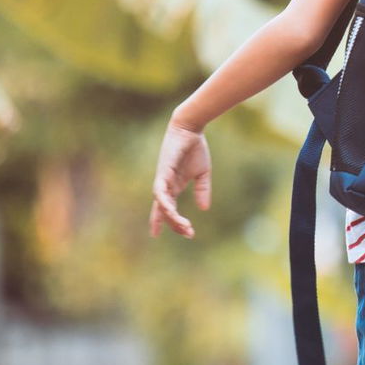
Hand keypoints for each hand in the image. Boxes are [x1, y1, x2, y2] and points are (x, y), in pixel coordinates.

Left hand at [150, 123, 211, 239]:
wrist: (190, 129)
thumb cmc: (195, 148)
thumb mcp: (202, 173)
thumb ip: (202, 190)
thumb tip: (204, 208)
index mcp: (174, 187)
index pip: (168, 209)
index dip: (168, 223)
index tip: (175, 235)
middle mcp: (165, 186)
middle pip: (165, 211)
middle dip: (175, 224)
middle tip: (188, 233)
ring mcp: (162, 180)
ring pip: (162, 204)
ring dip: (171, 216)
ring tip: (183, 225)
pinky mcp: (163, 172)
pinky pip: (160, 191)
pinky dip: (164, 201)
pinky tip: (170, 210)